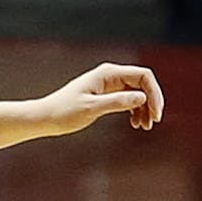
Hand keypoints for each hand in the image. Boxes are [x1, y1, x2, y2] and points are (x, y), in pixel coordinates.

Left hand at [38, 63, 163, 134]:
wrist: (46, 117)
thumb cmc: (65, 112)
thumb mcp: (92, 108)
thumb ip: (117, 102)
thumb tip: (141, 97)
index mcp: (108, 73)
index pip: (143, 76)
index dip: (154, 94)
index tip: (156, 115)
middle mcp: (110, 75)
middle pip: (142, 83)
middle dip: (151, 102)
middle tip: (152, 124)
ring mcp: (108, 84)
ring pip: (137, 92)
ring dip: (144, 108)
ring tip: (144, 126)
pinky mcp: (105, 94)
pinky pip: (128, 98)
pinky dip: (135, 110)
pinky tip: (135, 123)